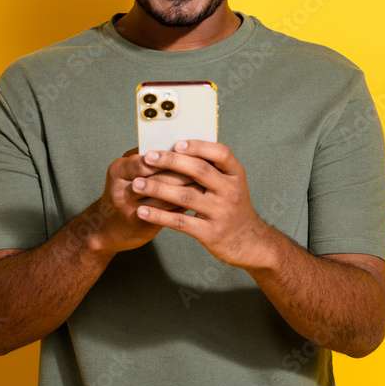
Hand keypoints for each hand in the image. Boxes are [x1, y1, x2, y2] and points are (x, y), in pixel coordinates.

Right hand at [91, 148, 199, 253]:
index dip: (174, 157)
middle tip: (208, 167)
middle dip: (186, 172)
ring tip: (207, 183)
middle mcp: (120, 189)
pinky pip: (167, 213)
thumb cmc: (125, 193)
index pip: (149, 160)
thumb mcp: (128, 171)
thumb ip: (148, 159)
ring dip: (189, 189)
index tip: (195, 152)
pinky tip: (197, 200)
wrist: (106, 229)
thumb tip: (178, 143)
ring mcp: (129, 209)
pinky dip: (184, 205)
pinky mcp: (139, 226)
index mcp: (118, 169)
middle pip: (160, 177)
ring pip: (166, 196)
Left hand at [131, 140, 273, 269]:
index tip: (176, 143)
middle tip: (148, 157)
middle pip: (199, 171)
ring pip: (186, 196)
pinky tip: (142, 211)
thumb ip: (212, 168)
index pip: (221, 153)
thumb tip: (179, 147)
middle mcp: (231, 192)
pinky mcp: (210, 233)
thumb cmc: (233, 207)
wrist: (248, 242)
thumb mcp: (231, 184)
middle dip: (170, 162)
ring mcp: (221, 213)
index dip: (198, 146)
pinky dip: (159, 216)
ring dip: (158, 188)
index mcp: (236, 175)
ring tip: (136, 183)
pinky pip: (180, 222)